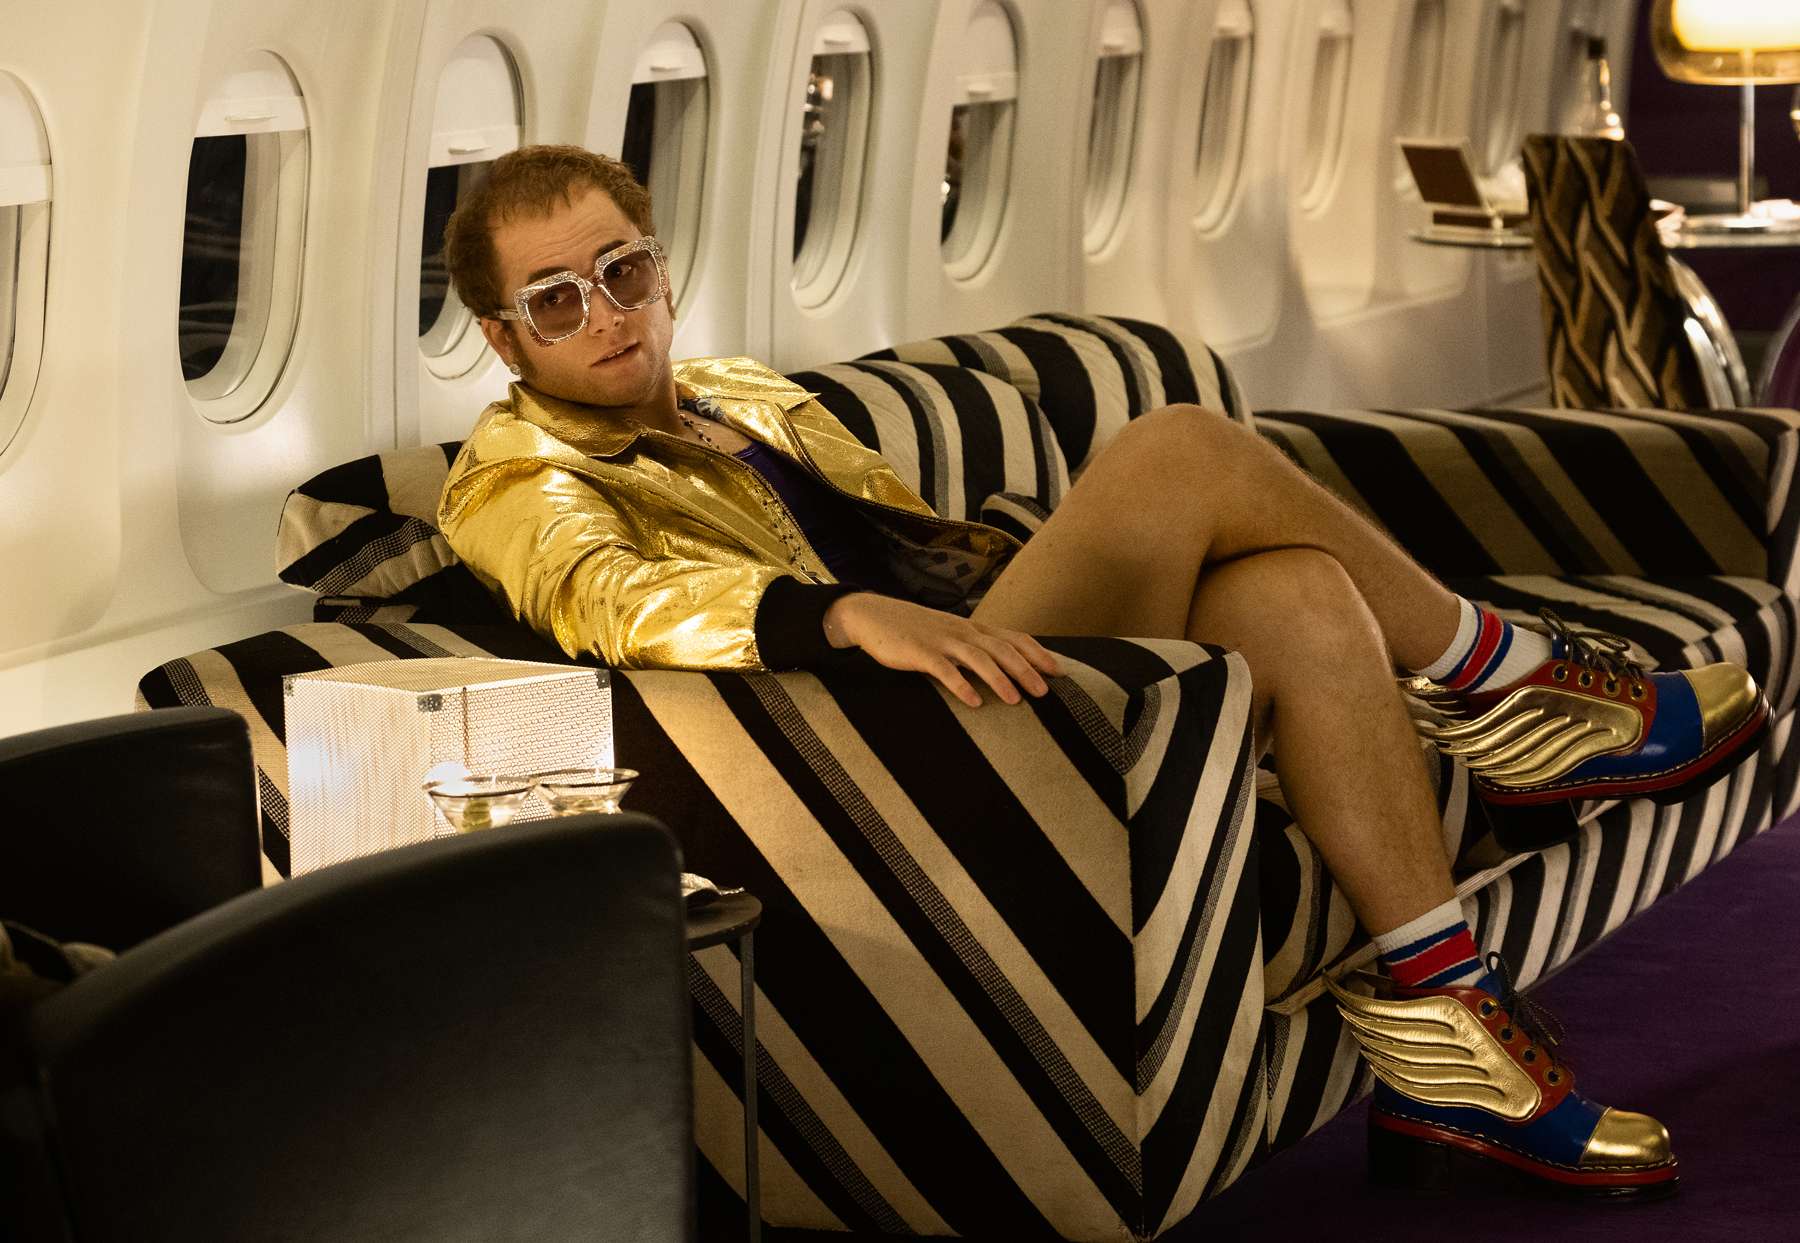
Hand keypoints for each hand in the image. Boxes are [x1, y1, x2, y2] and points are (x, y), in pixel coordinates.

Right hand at [822, 593, 1061, 707]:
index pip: (1014, 638)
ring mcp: (942, 641)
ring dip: (1000, 679)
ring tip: (1016, 700)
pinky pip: (944, 670)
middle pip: (1002, 649)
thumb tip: (1004, 669)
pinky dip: (961, 685)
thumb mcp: (950, 635)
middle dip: (1026, 670)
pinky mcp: (919, 652)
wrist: (873, 616)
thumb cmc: (916, 631)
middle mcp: (963, 632)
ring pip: (978, 658)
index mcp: (973, 629)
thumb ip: (974, 648)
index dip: (1038, 654)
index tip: (1059, 672)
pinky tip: (974, 702)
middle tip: (1046, 692)